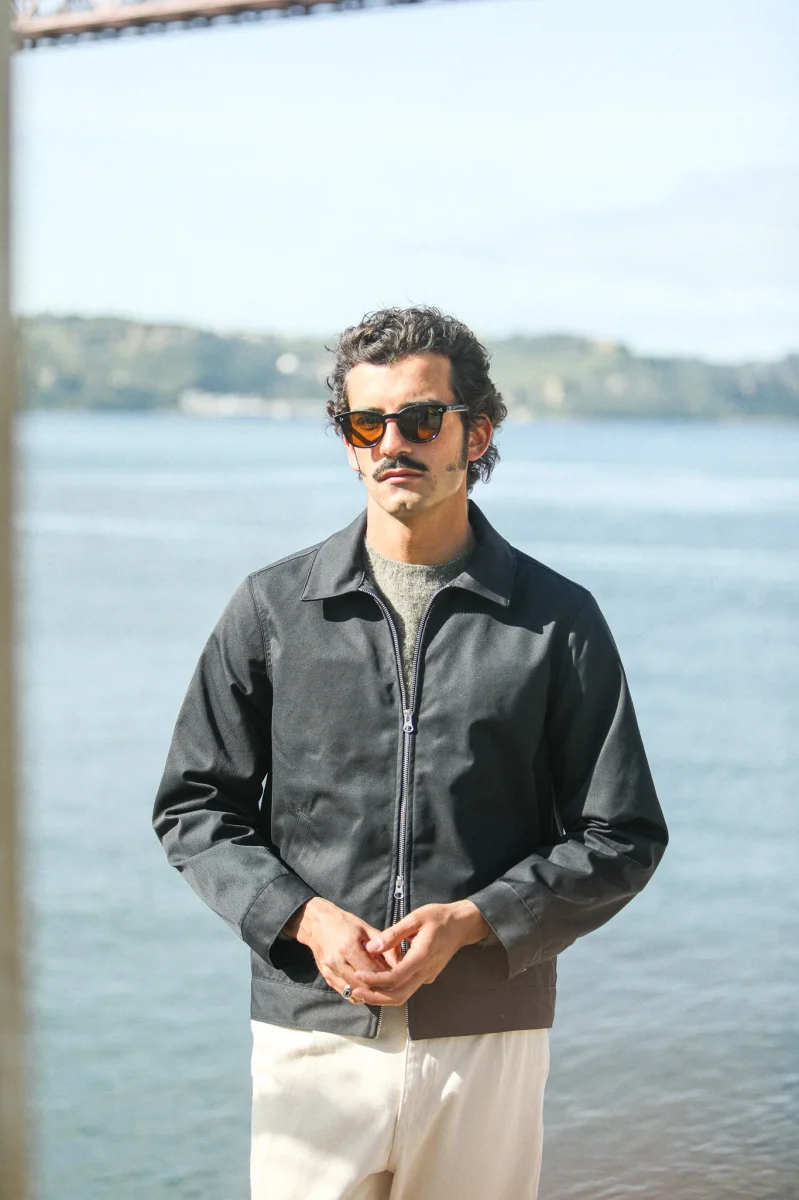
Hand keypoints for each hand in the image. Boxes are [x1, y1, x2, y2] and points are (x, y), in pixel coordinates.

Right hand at [285, 897, 395, 1001]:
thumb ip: (384, 946)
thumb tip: (400, 963)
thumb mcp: (366, 929)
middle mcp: (337, 962)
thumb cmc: (344, 923)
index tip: (396, 976)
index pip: (373, 972)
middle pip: (363, 985)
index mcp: (348, 947)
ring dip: (368, 992)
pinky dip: (357, 993)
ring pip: (354, 992)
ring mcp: (329, 971)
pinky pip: (344, 992)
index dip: (387, 977)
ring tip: (380, 986)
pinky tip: (366, 987)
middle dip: (379, 987)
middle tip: (391, 984)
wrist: (317, 923)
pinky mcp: (326, 976)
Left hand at [350, 901, 490, 1005]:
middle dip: (375, 997)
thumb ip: (393, 934)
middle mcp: (425, 971)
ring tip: (362, 990)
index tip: (357, 974)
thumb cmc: (438, 917)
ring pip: (403, 995)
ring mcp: (427, 976)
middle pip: (399, 995)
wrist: (462, 924)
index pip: (395, 978)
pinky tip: (378, 982)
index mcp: (422, 956)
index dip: (374, 980)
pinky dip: (391, 990)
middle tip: (355, 991)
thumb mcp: (415, 918)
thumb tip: (371, 947)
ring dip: (382, 996)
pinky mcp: (427, 976)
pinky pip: (408, 988)